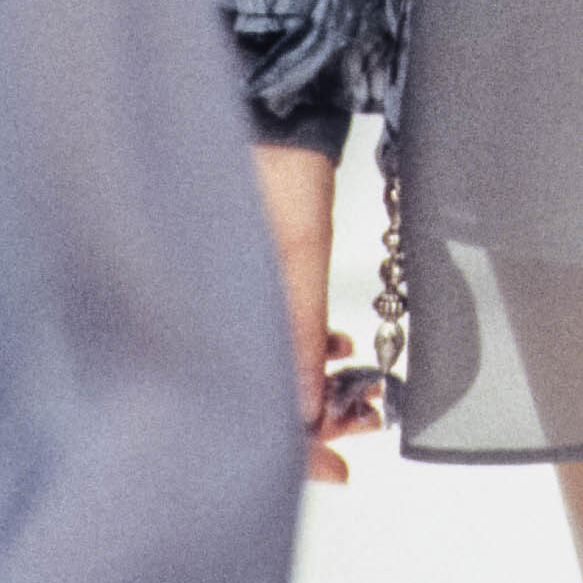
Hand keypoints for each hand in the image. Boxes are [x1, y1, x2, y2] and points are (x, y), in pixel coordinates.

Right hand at [252, 141, 381, 481]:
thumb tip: (310, 413)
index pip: (250, 417)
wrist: (276, 114)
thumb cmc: (276, 172)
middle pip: (263, 400)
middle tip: (363, 421)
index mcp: (219, 323)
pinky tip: (339, 348)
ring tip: (361, 389)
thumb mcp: (297, 260)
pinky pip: (277, 337)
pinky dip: (311, 351)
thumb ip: (301, 337)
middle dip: (316, 422)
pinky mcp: (252, 281)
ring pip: (275, 371)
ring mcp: (238, 302)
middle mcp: (222, 321)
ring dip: (319, 387)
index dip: (296, 454)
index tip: (340, 468)